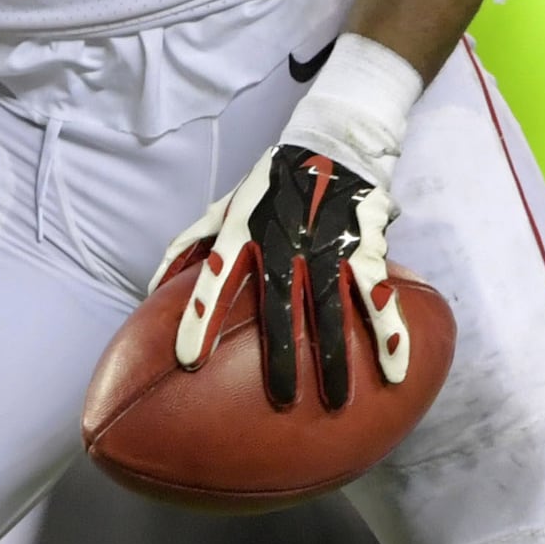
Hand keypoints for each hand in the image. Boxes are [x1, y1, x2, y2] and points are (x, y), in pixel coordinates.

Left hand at [164, 142, 414, 411]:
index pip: (215, 277)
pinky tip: (394, 371)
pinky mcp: (364, 245)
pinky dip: (388, 332)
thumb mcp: (223, 206)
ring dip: (336, 356)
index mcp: (242, 232)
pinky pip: (377, 295)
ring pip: (331, 306)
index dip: (200, 317)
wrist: (333, 141)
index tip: (189, 360)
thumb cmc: (269, 185)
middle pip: (280, 302)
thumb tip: (150, 292)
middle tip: (281, 400)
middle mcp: (283, 240)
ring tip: (337, 402)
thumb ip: (187, 246)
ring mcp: (327, 244)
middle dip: (281, 353)